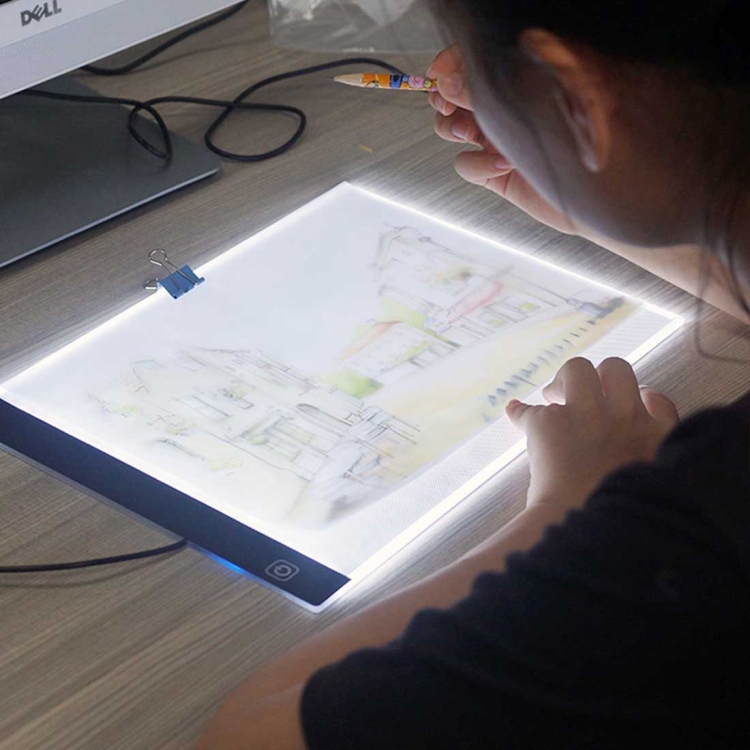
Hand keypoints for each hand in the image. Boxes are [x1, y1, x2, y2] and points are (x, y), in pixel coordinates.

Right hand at [427, 45, 577, 234]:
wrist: (599, 192)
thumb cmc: (589, 139)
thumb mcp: (550, 96)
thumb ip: (508, 81)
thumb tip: (465, 76)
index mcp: (517, 83)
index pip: (474, 64)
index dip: (451, 64)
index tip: (439, 72)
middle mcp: (504, 110)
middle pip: (453, 94)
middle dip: (444, 96)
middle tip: (449, 101)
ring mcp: (497, 141)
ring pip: (451, 127)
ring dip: (450, 127)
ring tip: (468, 131)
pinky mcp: (495, 173)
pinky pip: (465, 165)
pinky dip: (477, 164)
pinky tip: (501, 162)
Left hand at [505, 357, 678, 511]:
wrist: (584, 530)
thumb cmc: (621, 516)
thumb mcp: (657, 484)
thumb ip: (654, 455)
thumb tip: (645, 417)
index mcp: (655, 436)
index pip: (655, 398)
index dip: (638, 396)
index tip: (626, 403)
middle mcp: (623, 417)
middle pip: (615, 368)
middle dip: (598, 376)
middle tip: (581, 398)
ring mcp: (585, 416)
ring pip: (576, 369)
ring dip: (562, 380)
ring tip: (551, 399)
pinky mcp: (547, 424)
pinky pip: (527, 409)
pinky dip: (519, 412)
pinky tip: (514, 412)